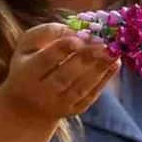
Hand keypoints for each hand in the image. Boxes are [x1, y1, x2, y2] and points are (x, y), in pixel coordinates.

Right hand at [0, 23, 120, 120]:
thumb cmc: (30, 63)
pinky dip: (104, 79)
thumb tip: (77, 30)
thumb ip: (48, 32)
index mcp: (26, 73)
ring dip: (99, 69)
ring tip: (114, 51)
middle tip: (104, 43)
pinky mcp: (73, 111)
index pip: (45, 60)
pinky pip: (90, 96)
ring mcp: (58, 105)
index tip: (79, 38)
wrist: (28, 104)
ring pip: (80, 87)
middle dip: (85, 59)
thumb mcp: (29, 44)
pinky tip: (115, 63)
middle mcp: (40, 93)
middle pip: (65, 76)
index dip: (62, 48)